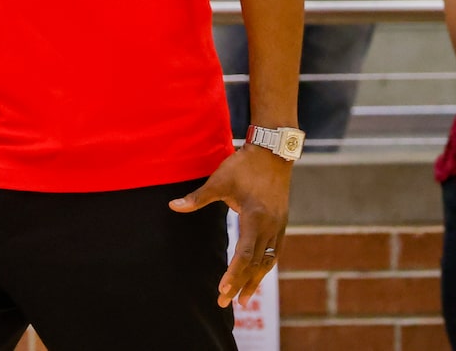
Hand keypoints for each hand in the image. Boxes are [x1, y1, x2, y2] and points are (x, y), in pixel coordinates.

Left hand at [170, 146, 292, 307]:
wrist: (273, 152)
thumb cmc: (244, 165)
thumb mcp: (219, 179)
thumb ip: (198, 197)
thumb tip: (173, 206)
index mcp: (255, 218)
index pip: (244, 254)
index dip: (234, 274)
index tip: (222, 290)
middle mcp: (270, 226)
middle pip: (255, 264)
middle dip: (240, 285)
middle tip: (225, 304)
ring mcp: (279, 226)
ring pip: (268, 261)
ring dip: (255, 281)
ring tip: (244, 301)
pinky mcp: (282, 223)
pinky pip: (275, 252)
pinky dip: (265, 267)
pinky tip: (258, 276)